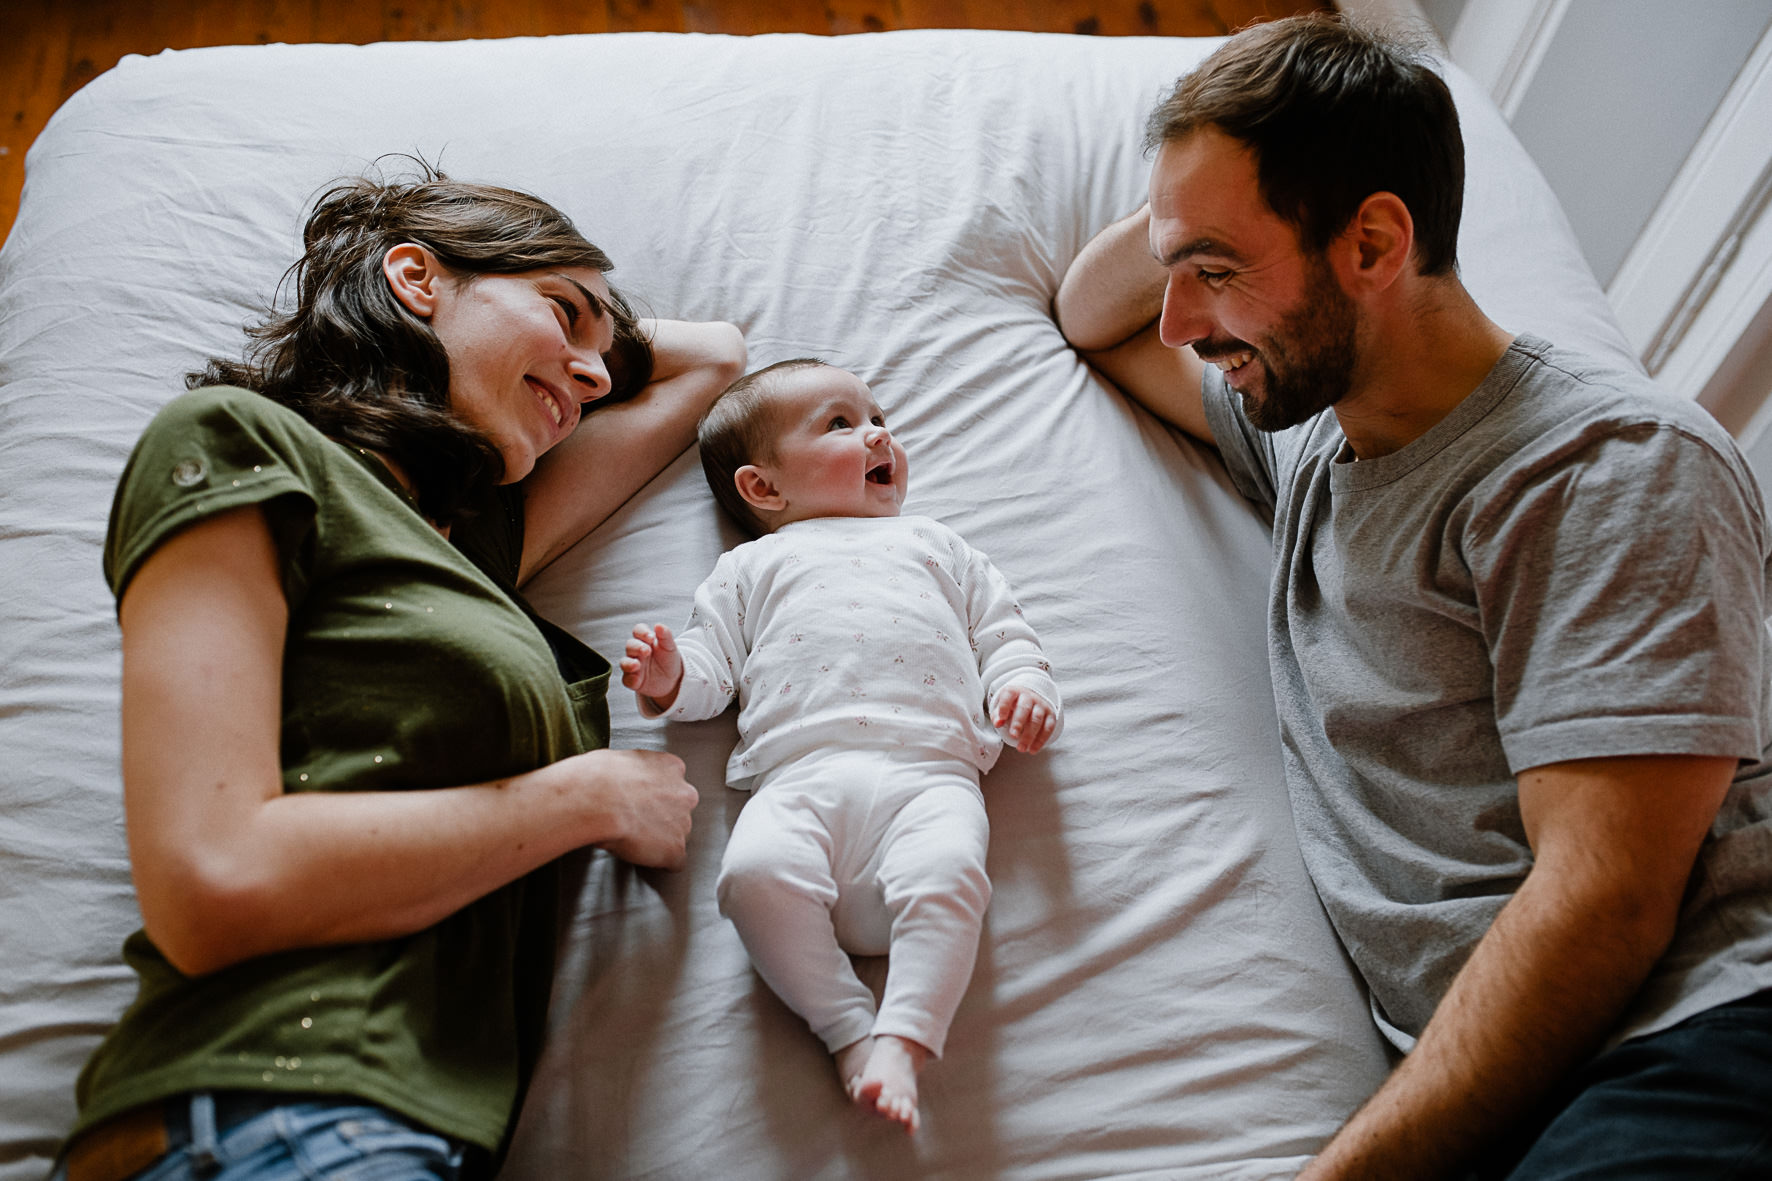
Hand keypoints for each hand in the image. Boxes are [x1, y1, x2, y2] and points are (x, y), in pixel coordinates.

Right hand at [553, 747, 698, 869]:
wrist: (598, 799)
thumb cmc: (600, 778)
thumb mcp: (620, 759)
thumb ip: (635, 772)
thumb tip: (624, 779)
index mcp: (672, 768)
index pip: (674, 785)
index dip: (656, 797)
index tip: (643, 802)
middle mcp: (684, 794)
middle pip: (679, 811)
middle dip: (662, 818)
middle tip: (638, 822)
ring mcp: (682, 823)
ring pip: (677, 836)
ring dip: (661, 840)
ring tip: (635, 840)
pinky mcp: (675, 849)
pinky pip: (675, 861)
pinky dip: (661, 863)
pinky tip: (644, 859)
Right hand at [620, 622, 683, 710]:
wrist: (673, 679)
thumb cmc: (668, 659)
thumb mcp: (670, 646)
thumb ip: (665, 635)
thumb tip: (658, 625)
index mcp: (645, 640)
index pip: (638, 631)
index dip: (642, 632)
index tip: (651, 637)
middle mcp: (637, 652)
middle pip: (630, 645)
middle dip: (637, 647)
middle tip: (647, 651)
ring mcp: (633, 666)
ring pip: (624, 662)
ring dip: (628, 663)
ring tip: (637, 665)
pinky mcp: (633, 680)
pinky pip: (627, 680)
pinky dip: (630, 679)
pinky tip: (636, 680)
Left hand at [992, 687, 1056, 753]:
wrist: (1032, 697)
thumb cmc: (1013, 705)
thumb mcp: (1003, 706)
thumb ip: (997, 715)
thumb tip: (997, 723)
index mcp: (1015, 692)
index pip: (1009, 695)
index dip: (1004, 706)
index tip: (1001, 719)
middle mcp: (1029, 696)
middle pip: (1024, 708)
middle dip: (1018, 723)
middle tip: (1013, 736)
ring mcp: (1041, 705)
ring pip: (1037, 719)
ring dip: (1029, 735)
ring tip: (1022, 748)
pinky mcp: (1051, 714)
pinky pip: (1048, 727)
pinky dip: (1041, 740)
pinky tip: (1033, 749)